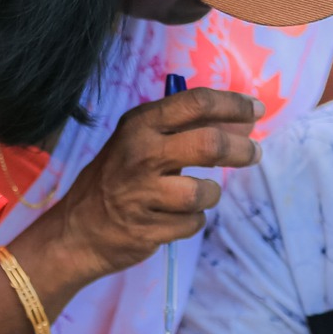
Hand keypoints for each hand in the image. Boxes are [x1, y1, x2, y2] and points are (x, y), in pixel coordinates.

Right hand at [34, 87, 262, 286]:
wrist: (76, 230)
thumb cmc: (115, 180)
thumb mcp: (139, 142)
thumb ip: (184, 130)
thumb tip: (242, 122)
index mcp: (139, 125)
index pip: (196, 103)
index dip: (233, 104)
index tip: (256, 111)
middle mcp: (139, 153)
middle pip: (209, 144)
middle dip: (240, 150)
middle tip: (253, 154)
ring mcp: (141, 193)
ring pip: (204, 192)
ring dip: (209, 195)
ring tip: (197, 196)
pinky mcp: (147, 228)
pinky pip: (193, 223)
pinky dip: (191, 222)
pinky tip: (173, 218)